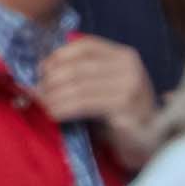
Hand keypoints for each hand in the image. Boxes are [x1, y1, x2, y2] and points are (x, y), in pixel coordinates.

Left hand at [35, 33, 156, 167]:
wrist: (148, 140)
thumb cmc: (120, 111)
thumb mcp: (104, 83)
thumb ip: (82, 71)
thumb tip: (40, 69)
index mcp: (124, 55)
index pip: (85, 45)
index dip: (59, 55)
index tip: (41, 69)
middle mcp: (130, 67)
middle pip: (78, 67)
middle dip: (52, 79)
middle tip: (36, 90)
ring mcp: (130, 86)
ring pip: (78, 86)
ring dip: (54, 96)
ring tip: (43, 103)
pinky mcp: (125, 107)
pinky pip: (84, 104)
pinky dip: (64, 108)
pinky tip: (55, 113)